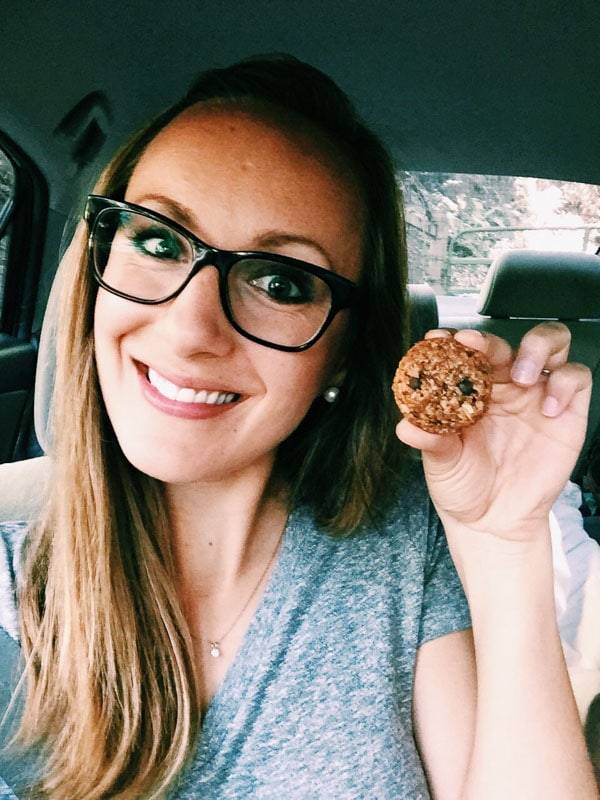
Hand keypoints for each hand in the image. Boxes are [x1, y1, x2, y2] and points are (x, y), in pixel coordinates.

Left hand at [395, 322, 591, 541]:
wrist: (495, 523)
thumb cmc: (465, 488)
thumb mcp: (441, 464)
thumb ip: (430, 441)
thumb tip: (406, 426)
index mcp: (471, 391)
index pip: (465, 353)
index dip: (453, 341)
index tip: (437, 340)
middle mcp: (504, 387)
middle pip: (503, 343)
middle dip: (489, 339)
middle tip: (475, 347)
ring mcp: (536, 395)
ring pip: (549, 344)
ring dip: (536, 347)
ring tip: (520, 374)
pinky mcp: (567, 412)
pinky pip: (575, 379)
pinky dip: (564, 383)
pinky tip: (547, 408)